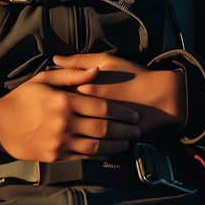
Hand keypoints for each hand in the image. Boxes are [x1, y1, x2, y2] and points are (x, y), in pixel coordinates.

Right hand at [0, 64, 141, 162]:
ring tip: (128, 142)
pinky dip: (99, 156)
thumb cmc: (22, 97)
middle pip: (103, 128)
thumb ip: (72, 74)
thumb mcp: (44, 79)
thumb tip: (96, 71)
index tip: (133, 115)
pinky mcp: (55, 157)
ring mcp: (60, 142)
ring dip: (116, 145)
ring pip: (96, 147)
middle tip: (137, 130)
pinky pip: (83, 158)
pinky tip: (109, 152)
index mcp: (64, 102)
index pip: (101, 107)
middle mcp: (65, 124)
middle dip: (124, 130)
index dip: (121, 112)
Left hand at [52, 53, 185, 133]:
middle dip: (52, 117)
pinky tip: (75, 141)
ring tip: (58, 130)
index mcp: (84, 88)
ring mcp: (97, 126)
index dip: (50, 96)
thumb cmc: (132, 75)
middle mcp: (88, 109)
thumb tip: (55, 59)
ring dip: (64, 132)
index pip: (58, 94)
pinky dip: (79, 144)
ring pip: (73, 134)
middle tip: (46, 116)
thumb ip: (79, 61)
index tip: (46, 97)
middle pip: (62, 116)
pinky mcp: (106, 139)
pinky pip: (87, 146)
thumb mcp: (105, 61)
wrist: (158, 96)